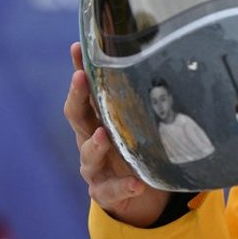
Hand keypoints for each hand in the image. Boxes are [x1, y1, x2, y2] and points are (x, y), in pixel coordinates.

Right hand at [65, 42, 169, 226]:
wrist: (133, 191)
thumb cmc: (132, 146)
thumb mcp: (136, 121)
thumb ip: (142, 99)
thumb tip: (161, 58)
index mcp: (96, 119)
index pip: (84, 91)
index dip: (79, 69)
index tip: (78, 47)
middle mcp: (89, 139)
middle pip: (76, 116)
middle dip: (76, 96)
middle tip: (80, 78)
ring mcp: (94, 167)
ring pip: (87, 155)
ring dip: (94, 145)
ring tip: (103, 136)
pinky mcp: (104, 191)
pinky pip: (111, 190)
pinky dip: (123, 187)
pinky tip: (136, 184)